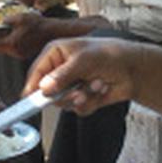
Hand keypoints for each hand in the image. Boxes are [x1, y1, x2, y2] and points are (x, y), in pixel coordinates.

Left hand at [0, 11, 56, 59]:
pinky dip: (5, 42)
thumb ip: (8, 20)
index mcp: (12, 44)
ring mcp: (19, 54)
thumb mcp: (21, 17)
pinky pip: (10, 48)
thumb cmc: (39, 25)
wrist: (54, 33)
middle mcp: (14, 52)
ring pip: (3, 48)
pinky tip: (5, 35)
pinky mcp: (24, 53)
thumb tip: (1, 22)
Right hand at [23, 37, 141, 115]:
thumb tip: (44, 88)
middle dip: (66, 94)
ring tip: (97, 84)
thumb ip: (62, 75)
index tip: (29, 101)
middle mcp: (60, 70)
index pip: (36, 73)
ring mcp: (70, 85)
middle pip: (47, 93)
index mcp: (55, 54)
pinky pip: (78, 109)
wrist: (132, 68)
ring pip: (64, 103)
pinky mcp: (80, 97)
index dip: (32, 87)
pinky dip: (92, 102)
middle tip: (78, 91)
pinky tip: (101, 89)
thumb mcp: (83, 61)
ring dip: (83, 96)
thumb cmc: (109, 54)